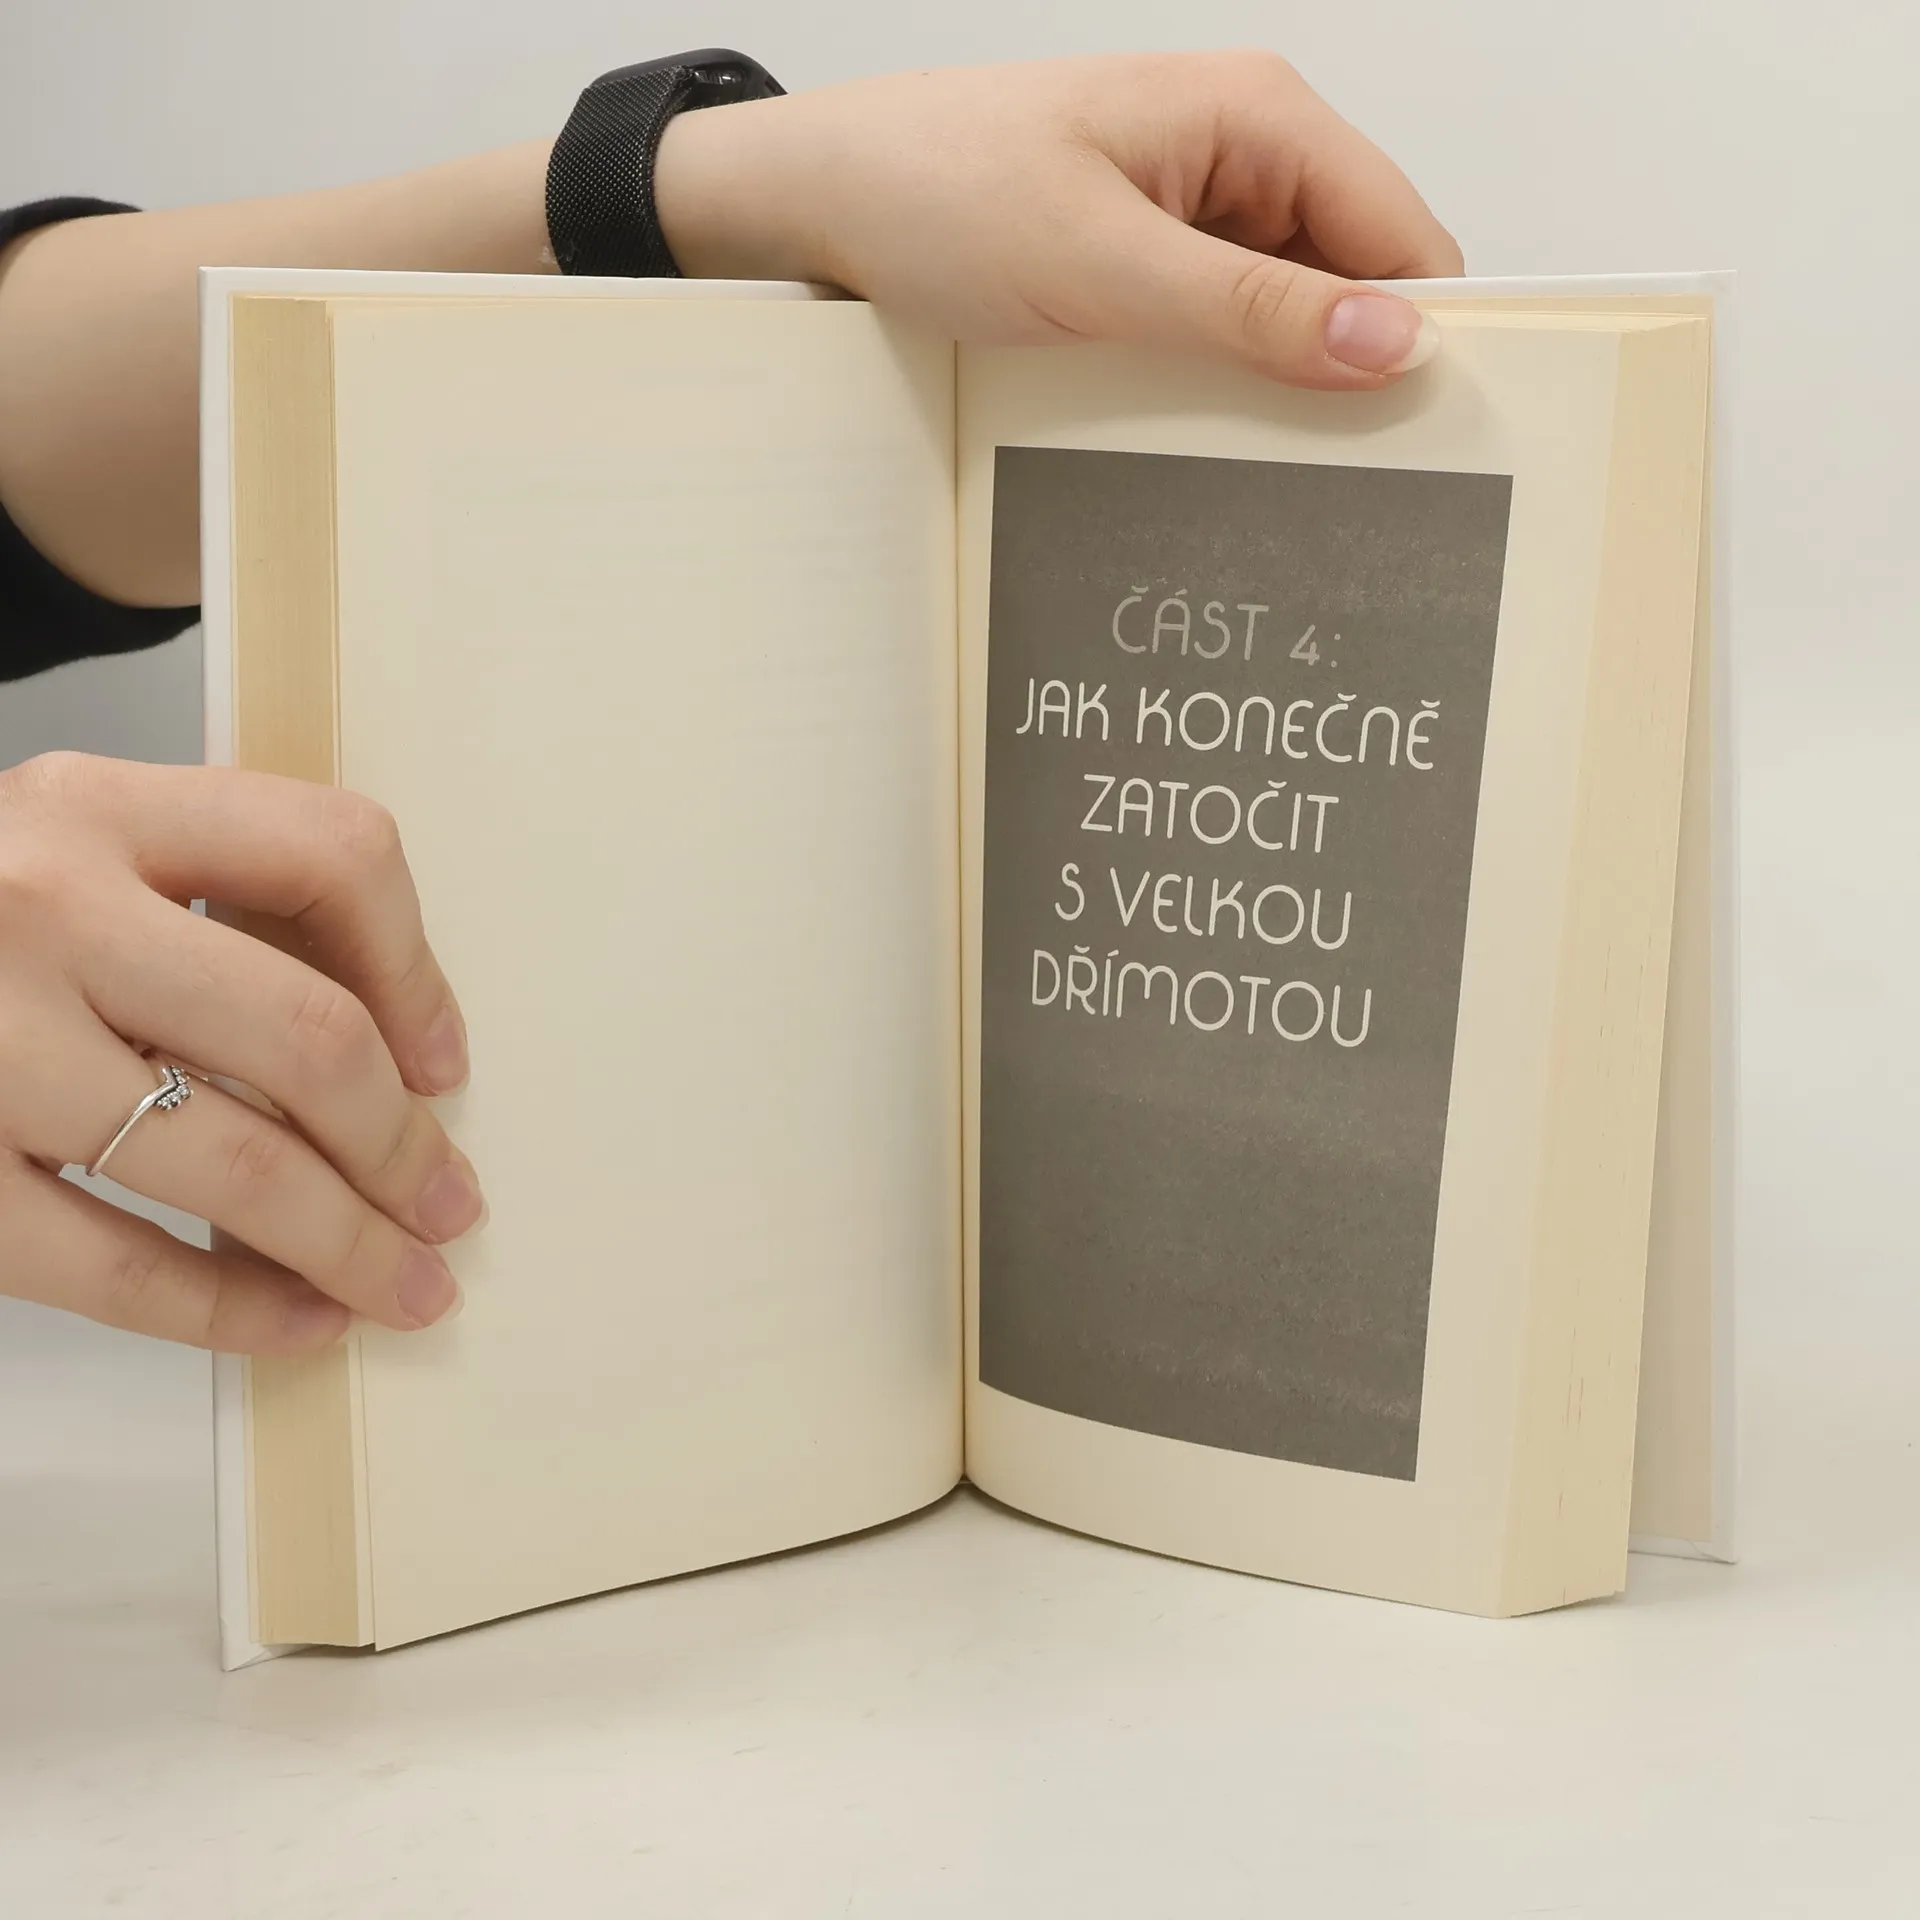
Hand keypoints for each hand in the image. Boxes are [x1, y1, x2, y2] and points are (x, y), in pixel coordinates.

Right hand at [0, 754, 482, 1352]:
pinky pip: (115, 1264)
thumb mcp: (66, 852)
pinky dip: (229, 1308)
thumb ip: (205, 903)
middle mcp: (41, 906)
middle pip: (308, 1035)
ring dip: (348, 1243)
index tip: (443, 1063)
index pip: (333, 851)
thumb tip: (393, 1049)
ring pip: (235, 1162)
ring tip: (407, 1285)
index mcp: (96, 807)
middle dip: (404, 1144)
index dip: (418, 972)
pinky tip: (294, 1325)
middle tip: (452, 1206)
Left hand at [657, 50, 1462, 388]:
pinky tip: (1195, 434)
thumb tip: (1390, 346)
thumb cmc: (935, 190)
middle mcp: (1242, 154)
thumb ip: (1248, 311)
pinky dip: (1219, 383)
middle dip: (1347, 373)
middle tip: (1330, 482)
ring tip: (1255, 467)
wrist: (818, 201)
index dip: (1419, 340)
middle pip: (1354, 282)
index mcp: (1258, 115)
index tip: (1418, 445)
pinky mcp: (1149, 260)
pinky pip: (1221, 330)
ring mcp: (1194, 210)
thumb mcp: (1101, 264)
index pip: (1402, 237)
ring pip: (1288, 318)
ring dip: (1276, 388)